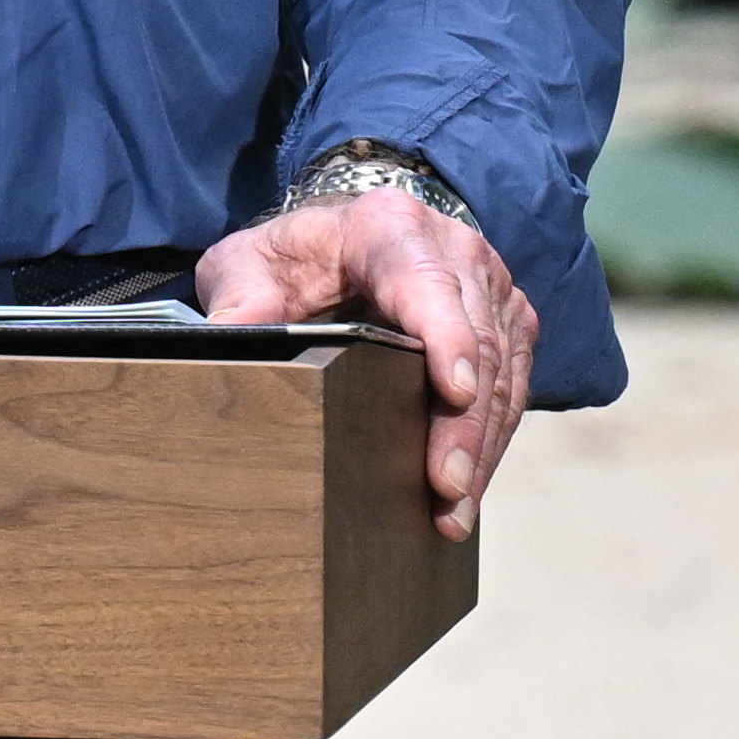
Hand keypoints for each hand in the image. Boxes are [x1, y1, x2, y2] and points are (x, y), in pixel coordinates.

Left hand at [192, 179, 536, 539]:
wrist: (342, 242)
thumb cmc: (295, 260)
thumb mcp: (248, 267)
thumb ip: (238, 299)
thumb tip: (226, 339)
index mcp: (389, 227)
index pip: (424, 281)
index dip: (445, 336)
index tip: (454, 391)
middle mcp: (455, 249)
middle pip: (475, 340)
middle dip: (463, 421)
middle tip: (446, 488)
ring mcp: (491, 287)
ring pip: (501, 373)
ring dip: (481, 447)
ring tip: (453, 511)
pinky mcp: (509, 323)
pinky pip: (513, 387)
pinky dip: (493, 442)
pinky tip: (469, 491)